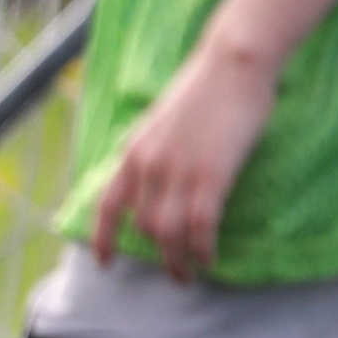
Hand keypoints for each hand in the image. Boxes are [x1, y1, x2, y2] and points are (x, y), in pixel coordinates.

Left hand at [91, 39, 278, 281]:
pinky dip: (202, 249)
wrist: (233, 62)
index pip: (109, 204)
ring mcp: (177, 172)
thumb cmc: (206, 89)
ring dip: (177, 261)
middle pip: (144, 226)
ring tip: (187, 274)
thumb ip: (152, 154)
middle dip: (157, 253)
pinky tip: (209, 259)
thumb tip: (153, 186)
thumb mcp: (161, 123)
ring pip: (168, 234)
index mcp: (133, 151)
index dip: (104, 237)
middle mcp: (148, 166)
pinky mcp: (210, 175)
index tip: (104, 262)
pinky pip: (200, 227)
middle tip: (174, 269)